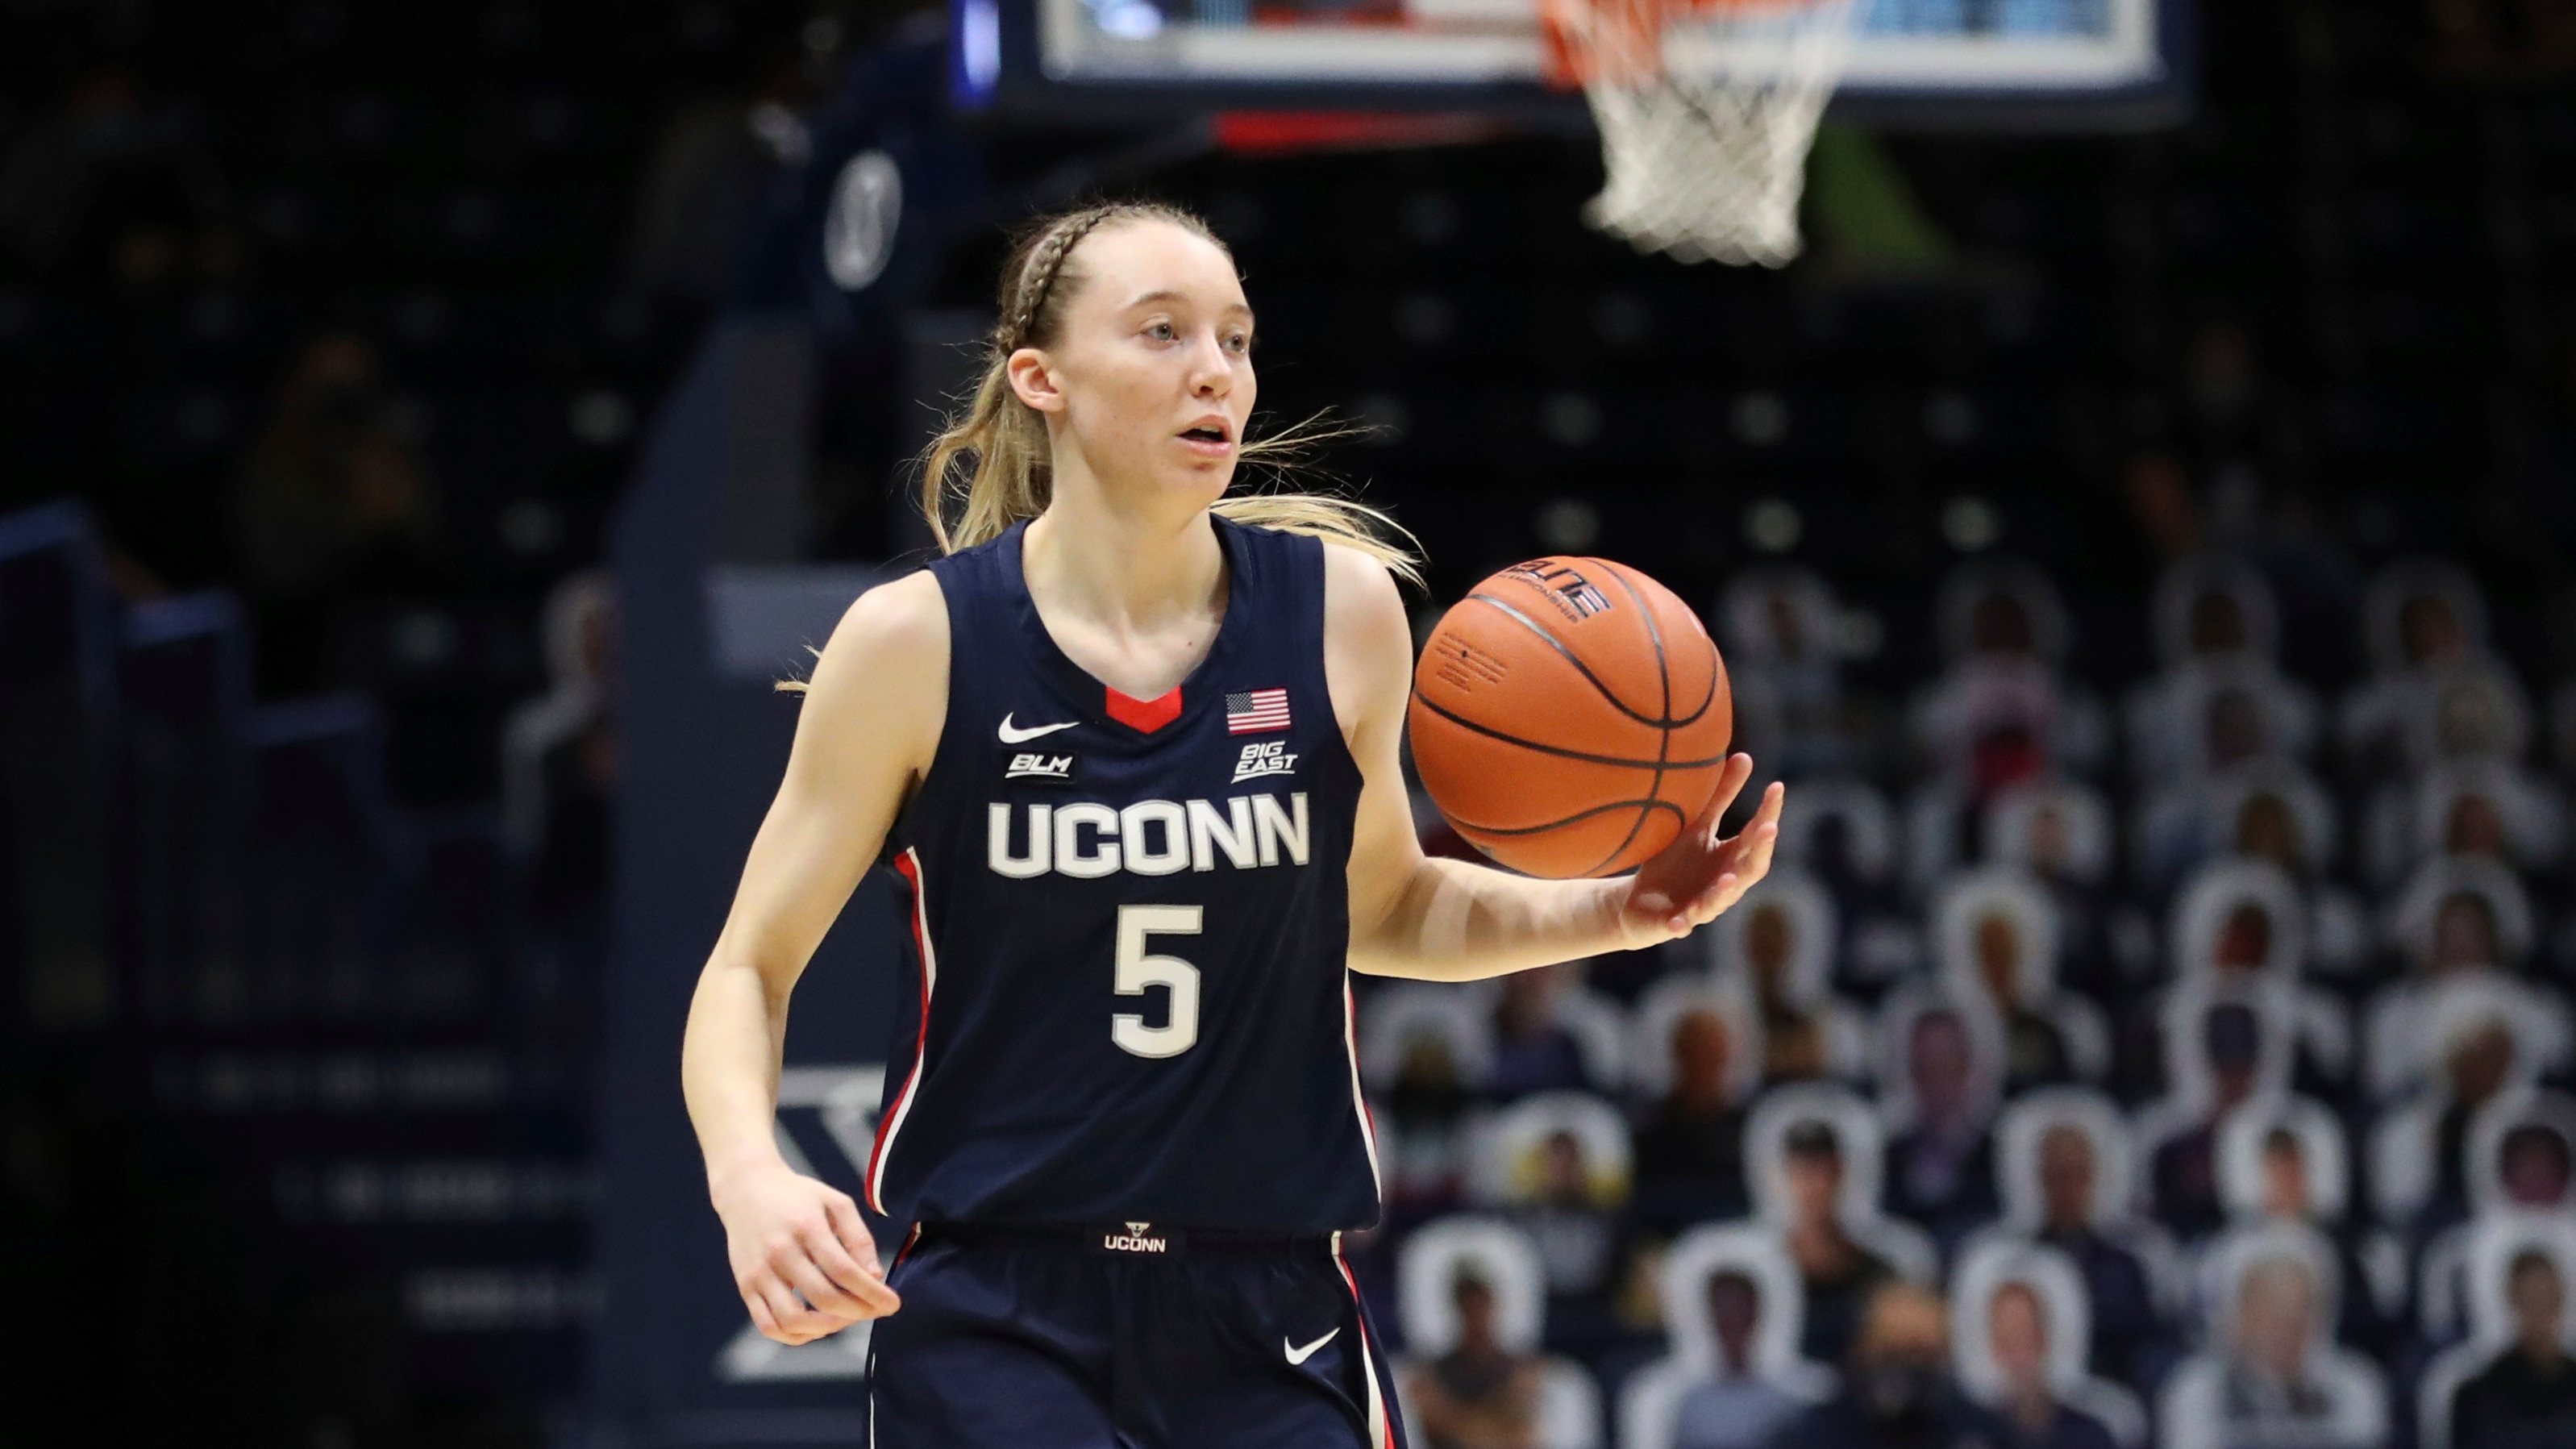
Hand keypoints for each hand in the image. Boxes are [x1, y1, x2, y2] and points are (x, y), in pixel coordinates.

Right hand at [711, 1158, 900, 1343]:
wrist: (745, 1189)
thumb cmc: (798, 1197)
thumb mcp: (835, 1202)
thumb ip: (858, 1237)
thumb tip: (875, 1277)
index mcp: (806, 1226)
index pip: (843, 1270)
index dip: (871, 1292)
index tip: (893, 1304)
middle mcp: (779, 1251)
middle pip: (823, 1298)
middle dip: (857, 1312)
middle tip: (874, 1310)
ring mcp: (758, 1272)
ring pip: (794, 1320)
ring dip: (828, 1328)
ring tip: (846, 1318)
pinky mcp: (745, 1286)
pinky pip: (769, 1325)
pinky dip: (796, 1335)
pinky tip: (817, 1326)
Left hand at [1612, 754, 1782, 944]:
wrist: (1637, 902)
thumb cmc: (1675, 862)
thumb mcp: (1697, 826)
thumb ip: (1720, 796)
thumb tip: (1745, 755)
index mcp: (1731, 858)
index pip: (1757, 835)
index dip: (1769, 813)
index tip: (1777, 786)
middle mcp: (1724, 884)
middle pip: (1750, 869)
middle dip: (1761, 850)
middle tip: (1770, 828)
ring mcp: (1702, 906)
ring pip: (1719, 901)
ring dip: (1726, 891)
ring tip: (1729, 878)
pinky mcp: (1676, 924)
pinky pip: (1682, 926)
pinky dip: (1682, 925)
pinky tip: (1679, 925)